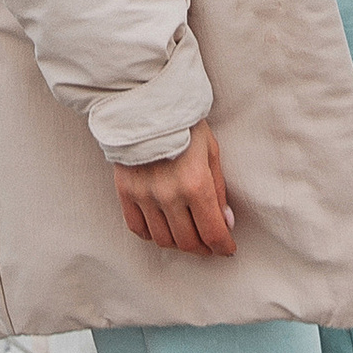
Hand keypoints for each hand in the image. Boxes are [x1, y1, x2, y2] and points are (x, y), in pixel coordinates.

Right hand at [118, 121, 236, 256]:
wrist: (147, 104)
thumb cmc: (185, 126)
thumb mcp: (212, 153)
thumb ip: (219, 191)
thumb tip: (226, 223)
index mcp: (196, 184)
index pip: (212, 232)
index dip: (223, 246)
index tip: (227, 248)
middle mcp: (169, 194)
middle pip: (187, 242)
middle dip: (203, 248)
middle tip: (209, 245)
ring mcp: (145, 195)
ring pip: (163, 239)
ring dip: (179, 244)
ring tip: (188, 236)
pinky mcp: (125, 192)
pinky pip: (138, 228)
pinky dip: (152, 235)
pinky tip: (163, 228)